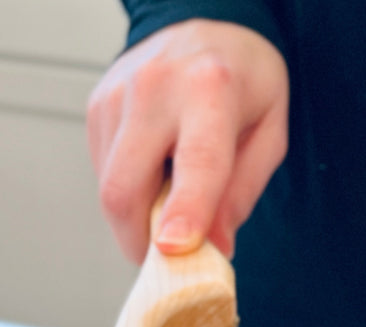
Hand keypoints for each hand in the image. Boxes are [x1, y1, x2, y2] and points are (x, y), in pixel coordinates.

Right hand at [87, 19, 289, 262]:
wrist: (204, 29)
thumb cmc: (242, 83)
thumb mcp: (268, 134)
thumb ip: (242, 193)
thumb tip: (215, 247)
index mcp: (211, 89)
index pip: (195, 161)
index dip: (184, 212)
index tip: (172, 248)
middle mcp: (156, 87)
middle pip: (126, 189)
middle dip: (141, 241)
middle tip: (167, 258)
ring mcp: (117, 96)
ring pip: (110, 189)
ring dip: (137, 218)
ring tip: (170, 199)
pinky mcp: (97, 109)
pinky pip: (104, 174)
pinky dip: (129, 192)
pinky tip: (154, 171)